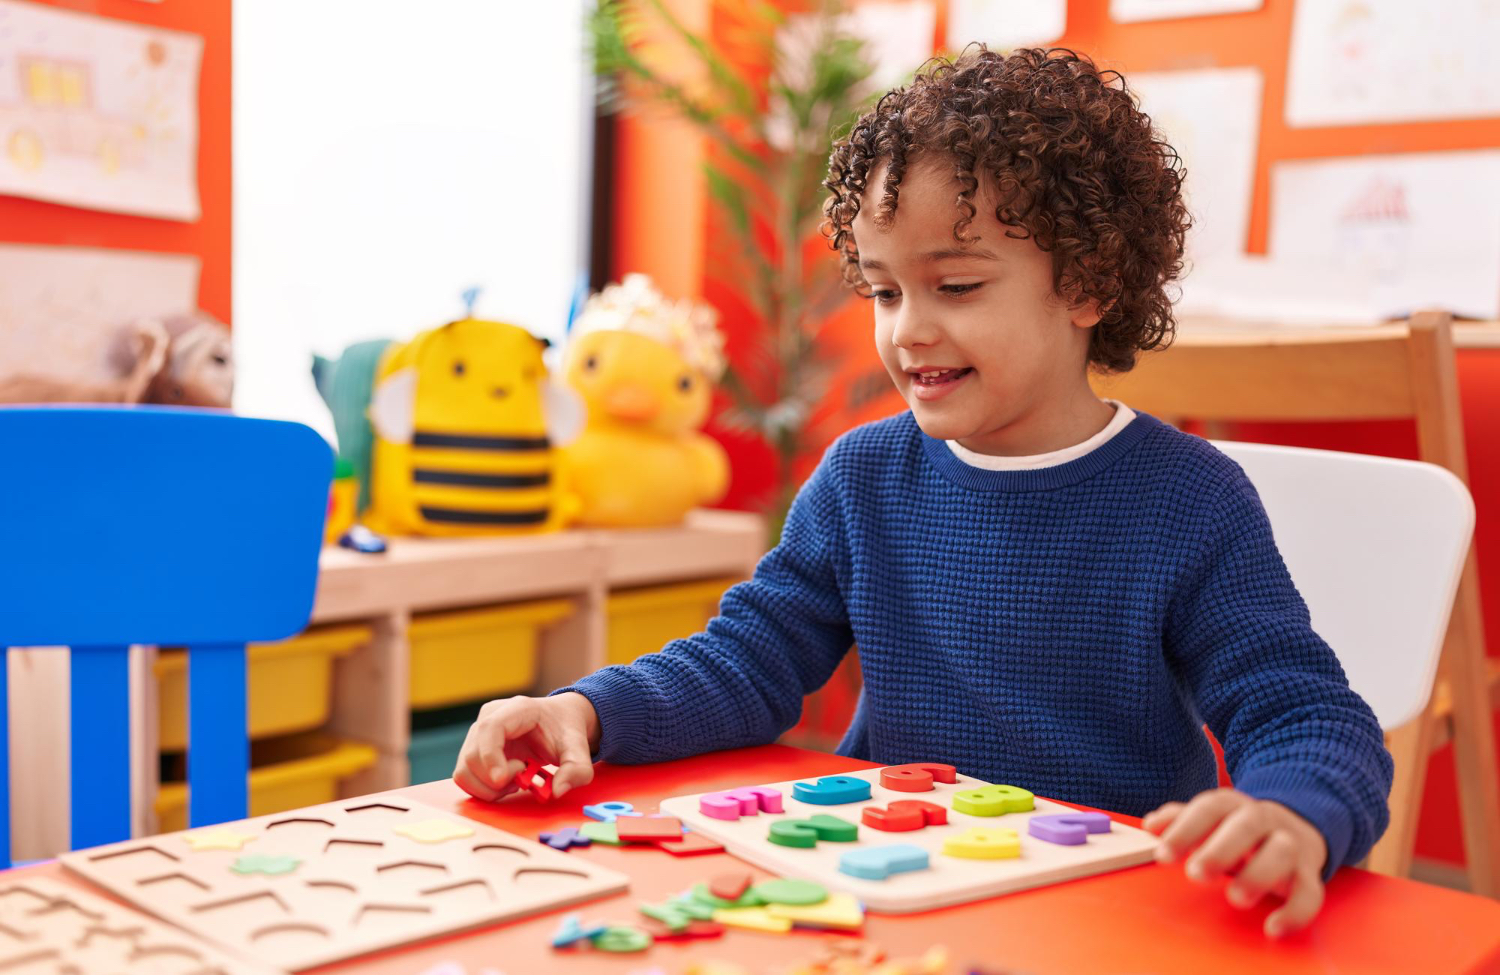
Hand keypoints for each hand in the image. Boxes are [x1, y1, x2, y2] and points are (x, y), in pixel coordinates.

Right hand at [453, 692, 598, 801]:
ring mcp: (479, 733)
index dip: (490, 757)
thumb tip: (557, 791)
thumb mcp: (579, 748)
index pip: (489, 729)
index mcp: (517, 709)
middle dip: (496, 779)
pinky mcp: (475, 749)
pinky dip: (484, 788)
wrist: (560, 720)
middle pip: (473, 755)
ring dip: (489, 787)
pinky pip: (466, 775)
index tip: (502, 781)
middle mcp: (491, 717)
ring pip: (465, 769)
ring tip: (516, 780)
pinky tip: (507, 781)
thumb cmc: (565, 729)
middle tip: (525, 777)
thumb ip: (577, 769)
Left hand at [1142, 788, 1327, 937]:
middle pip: (1246, 825)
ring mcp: (1290, 845)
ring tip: (1235, 897)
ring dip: (1258, 874)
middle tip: (1196, 873)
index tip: (1163, 854)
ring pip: (1281, 852)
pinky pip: (1310, 892)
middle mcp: (1264, 819)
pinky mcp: (1309, 874)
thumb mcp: (1210, 821)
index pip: (1209, 807)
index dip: (1186, 829)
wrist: (1297, 828)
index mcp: (1233, 805)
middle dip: (1220, 849)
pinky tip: (1273, 928)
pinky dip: (1295, 912)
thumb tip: (1151, 825)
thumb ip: (1180, 820)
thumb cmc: (1238, 830)